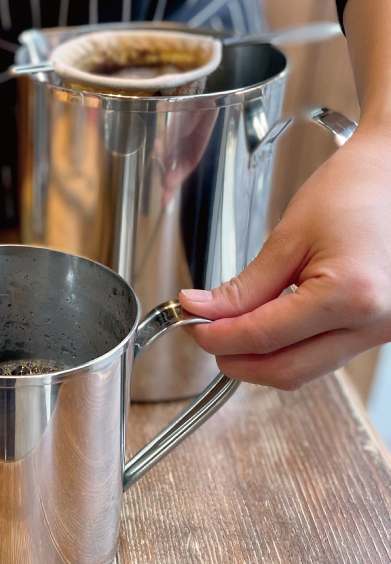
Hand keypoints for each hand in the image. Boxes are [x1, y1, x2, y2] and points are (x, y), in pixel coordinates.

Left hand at [179, 123, 390, 389]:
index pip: (265, 337)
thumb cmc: (353, 192)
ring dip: (261, 359)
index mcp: (350, 295)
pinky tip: (265, 327)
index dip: (219, 337)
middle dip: (237, 360)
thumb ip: (244, 286)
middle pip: (286, 370)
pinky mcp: (379, 331)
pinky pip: (324, 355)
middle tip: (205, 335)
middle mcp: (374, 323)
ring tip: (230, 329)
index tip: (192, 325)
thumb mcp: (289, 238)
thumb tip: (201, 310)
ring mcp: (382, 332)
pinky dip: (288, 349)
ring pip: (305, 370)